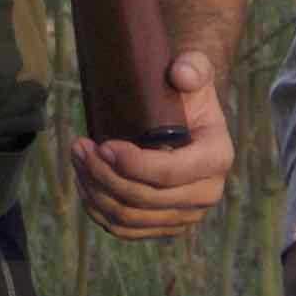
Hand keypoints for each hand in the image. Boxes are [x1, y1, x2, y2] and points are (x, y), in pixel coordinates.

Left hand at [68, 45, 234, 240]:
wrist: (187, 115)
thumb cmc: (187, 90)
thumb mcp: (195, 69)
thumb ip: (193, 65)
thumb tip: (180, 73)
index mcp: (217, 158)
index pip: (171, 173)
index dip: (133, 165)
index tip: (102, 145)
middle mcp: (207, 193)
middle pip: (144, 199)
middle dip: (104, 175)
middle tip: (79, 147)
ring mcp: (186, 214)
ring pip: (129, 217)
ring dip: (95, 191)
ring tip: (77, 158)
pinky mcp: (164, 224)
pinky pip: (126, 229)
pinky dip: (99, 210)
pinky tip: (84, 184)